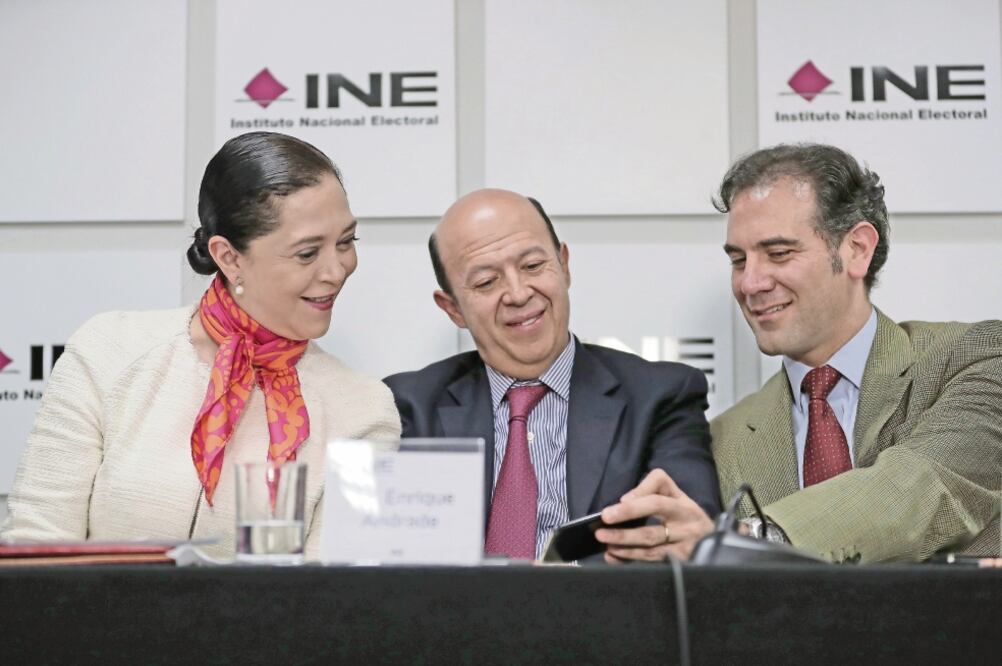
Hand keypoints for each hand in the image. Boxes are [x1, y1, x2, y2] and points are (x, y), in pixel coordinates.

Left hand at [595, 468, 713, 563]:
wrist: (715, 540)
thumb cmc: (686, 514)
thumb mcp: (676, 494)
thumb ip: (650, 488)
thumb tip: (626, 499)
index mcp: (683, 506)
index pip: (657, 501)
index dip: (634, 505)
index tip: (614, 508)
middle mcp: (685, 529)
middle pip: (652, 533)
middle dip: (623, 534)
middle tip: (600, 533)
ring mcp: (684, 550)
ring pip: (650, 552)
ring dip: (625, 550)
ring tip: (606, 546)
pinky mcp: (682, 566)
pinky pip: (653, 564)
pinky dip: (631, 561)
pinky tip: (615, 559)